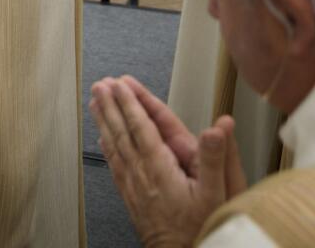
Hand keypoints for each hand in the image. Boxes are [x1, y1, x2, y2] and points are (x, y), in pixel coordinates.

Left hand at [90, 77, 244, 247]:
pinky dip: (107, 147)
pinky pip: (115, 165)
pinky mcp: (132, 197)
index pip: (142, 127)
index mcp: (161, 168)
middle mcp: (143, 174)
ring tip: (95, 102)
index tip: (121, 84)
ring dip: (104, 122)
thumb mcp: (217, 193)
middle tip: (102, 85)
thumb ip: (216, 158)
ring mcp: (134, 186)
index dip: (131, 103)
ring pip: (115, 146)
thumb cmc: (200, 229)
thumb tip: (219, 126)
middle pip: (122, 132)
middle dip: (112, 106)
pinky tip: (102, 138)